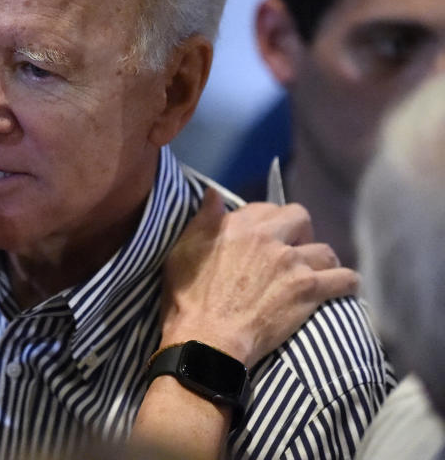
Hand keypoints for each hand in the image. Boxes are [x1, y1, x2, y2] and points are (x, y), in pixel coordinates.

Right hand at [160, 189, 357, 367]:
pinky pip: (344, 279)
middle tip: (291, 251)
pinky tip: (342, 287)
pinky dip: (346, 283)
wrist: (208, 337)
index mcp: (239, 225)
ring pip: (325, 250)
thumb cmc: (188, 296)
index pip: (266, 208)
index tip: (265, 236)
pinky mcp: (309, 289)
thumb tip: (214, 193)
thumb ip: (204, 218)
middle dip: (299, 232)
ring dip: (322, 260)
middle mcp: (269, 237)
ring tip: (316, 273)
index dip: (267, 221)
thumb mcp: (184, 249)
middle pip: (300, 218)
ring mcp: (293, 262)